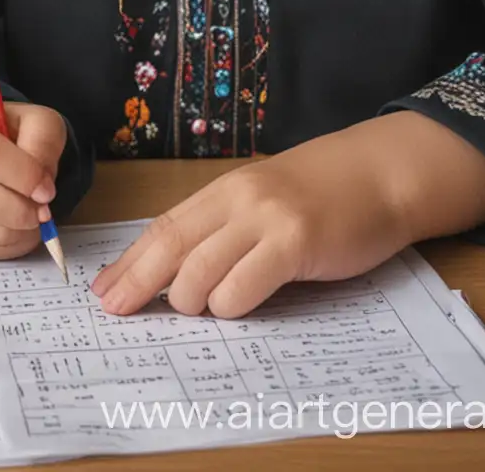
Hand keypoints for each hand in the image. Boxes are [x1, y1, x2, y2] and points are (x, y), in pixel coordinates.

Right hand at [0, 101, 66, 259]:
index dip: (23, 177)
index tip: (46, 191)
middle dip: (18, 212)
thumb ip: (43, 142)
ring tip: (31, 225)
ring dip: (13, 234)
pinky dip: (1, 249)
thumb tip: (42, 187)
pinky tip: (15, 235)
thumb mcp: (31, 121)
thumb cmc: (0, 135)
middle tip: (41, 214)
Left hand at [93, 112, 484, 319]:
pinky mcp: (296, 241)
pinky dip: (230, 303)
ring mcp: (266, 218)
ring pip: (201, 267)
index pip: (164, 226)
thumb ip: (227, 228)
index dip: (132, 259)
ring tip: (189, 311)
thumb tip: (182, 272)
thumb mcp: (263, 201)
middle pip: (171, 244)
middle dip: (138, 280)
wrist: (380, 173)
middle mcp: (237, 200)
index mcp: (223, 190)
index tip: (104, 287)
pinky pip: (246, 282)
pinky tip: (231, 310)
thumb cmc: (322, 194)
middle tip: (113, 309)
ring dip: (188, 298)